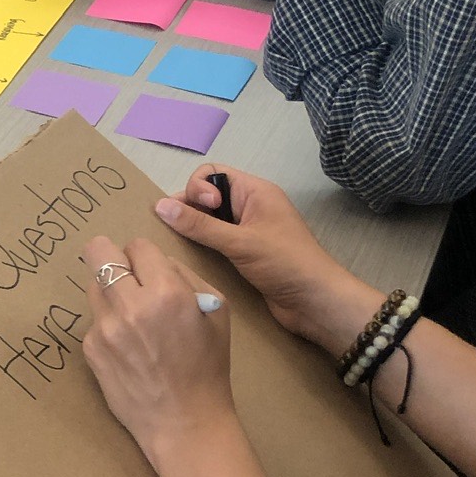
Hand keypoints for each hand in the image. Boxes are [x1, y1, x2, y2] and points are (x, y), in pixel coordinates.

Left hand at [82, 234, 236, 465]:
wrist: (184, 421)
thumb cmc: (207, 366)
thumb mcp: (216, 311)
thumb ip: (184, 275)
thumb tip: (154, 259)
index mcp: (166, 293)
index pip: (137, 245)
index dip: (144, 255)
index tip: (149, 268)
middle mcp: (130, 306)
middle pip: (98, 253)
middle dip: (110, 256)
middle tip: (123, 271)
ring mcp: (104, 328)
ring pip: (93, 285)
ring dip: (110, 292)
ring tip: (132, 317)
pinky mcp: (90, 348)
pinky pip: (94, 319)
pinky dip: (108, 324)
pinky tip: (128, 346)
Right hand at [150, 167, 364, 345]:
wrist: (316, 302)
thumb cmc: (284, 263)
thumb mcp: (240, 242)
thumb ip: (199, 225)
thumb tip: (159, 206)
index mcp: (254, 192)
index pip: (212, 174)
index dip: (198, 189)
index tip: (203, 210)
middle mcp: (249, 206)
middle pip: (207, 196)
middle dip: (189, 208)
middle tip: (180, 231)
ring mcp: (247, 230)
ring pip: (209, 220)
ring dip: (193, 229)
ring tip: (179, 244)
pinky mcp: (245, 253)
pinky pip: (216, 240)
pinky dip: (202, 245)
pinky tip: (192, 258)